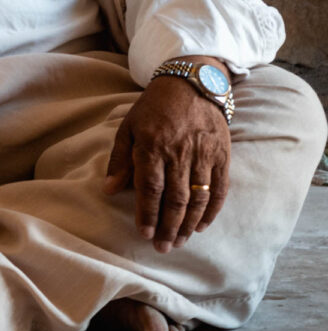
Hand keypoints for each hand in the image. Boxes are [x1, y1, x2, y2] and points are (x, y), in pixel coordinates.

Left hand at [103, 65, 230, 252]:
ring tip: (180, 241)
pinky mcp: (222, 155)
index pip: (150, 187)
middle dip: (168, 228)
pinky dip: (211, 211)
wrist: (191, 83)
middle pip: (175, 198)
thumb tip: (109, 190)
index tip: (144, 234)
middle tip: (163, 247)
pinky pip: (219, 189)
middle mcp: (179, 152)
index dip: (148, 214)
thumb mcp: (129, 126)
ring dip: (188, 224)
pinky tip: (202, 226)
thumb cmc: (154, 107)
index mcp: (153, 145)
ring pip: (198, 198)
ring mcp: (203, 154)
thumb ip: (120, 159)